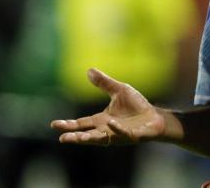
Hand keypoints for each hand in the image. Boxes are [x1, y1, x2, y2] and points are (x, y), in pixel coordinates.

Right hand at [50, 68, 165, 145]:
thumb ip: (104, 83)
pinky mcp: (131, 136)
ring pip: (101, 139)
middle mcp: (107, 130)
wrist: (154, 116)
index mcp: (101, 120)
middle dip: (75, 137)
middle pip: (87, 135)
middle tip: (62, 139)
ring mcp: (118, 134)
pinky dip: (115, 129)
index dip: (68, 125)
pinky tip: (110, 123)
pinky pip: (122, 133)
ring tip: (77, 138)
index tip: (54, 125)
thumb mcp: (119, 91)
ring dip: (90, 138)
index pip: (82, 123)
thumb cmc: (136, 106)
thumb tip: (88, 70)